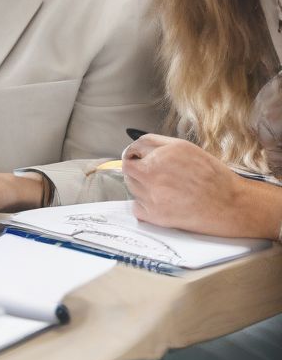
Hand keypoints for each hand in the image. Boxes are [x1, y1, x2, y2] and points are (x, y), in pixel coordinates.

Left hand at [122, 134, 247, 232]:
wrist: (230, 205)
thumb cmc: (213, 177)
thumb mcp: (187, 149)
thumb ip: (159, 144)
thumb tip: (137, 145)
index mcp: (163, 153)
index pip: (133, 149)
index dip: (134, 153)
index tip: (136, 157)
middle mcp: (154, 172)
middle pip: (128, 168)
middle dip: (136, 169)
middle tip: (150, 175)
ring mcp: (152, 194)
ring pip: (131, 187)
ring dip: (140, 186)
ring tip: (163, 189)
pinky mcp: (155, 214)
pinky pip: (136, 207)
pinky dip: (144, 205)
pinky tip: (161, 202)